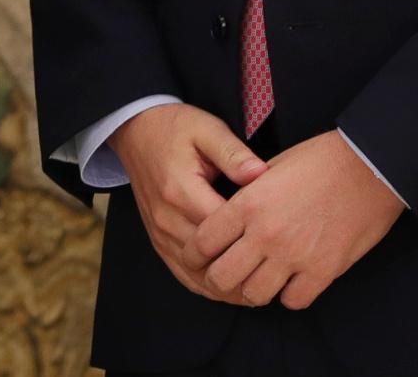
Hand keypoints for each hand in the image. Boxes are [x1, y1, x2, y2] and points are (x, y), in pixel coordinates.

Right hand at [110, 102, 266, 301]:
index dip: (252, 238)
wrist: (136, 132)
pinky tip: (230, 289)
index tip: (281, 239)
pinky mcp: (158, 241)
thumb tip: (262, 174)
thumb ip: (234, 153)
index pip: (222, 229)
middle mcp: (167, 218)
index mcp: (181, 190)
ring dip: (227, 284)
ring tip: (260, 288)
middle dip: (243, 267)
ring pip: (197, 274)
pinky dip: (207, 286)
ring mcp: (160, 234)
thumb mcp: (208, 129)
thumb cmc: (176, 128)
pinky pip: (183, 275)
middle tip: (278, 273)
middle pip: (210, 259)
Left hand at [192, 130, 401, 309]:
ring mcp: (294, 255)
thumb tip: (228, 216)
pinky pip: (292, 301)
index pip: (203, 242)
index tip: (198, 258)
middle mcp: (266, 233)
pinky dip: (289, 295)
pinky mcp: (323, 271)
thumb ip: (246, 194)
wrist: (369, 165)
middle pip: (222, 278)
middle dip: (219, 279)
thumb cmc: (321, 160)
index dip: (194, 254)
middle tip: (227, 275)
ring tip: (262, 277)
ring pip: (254, 295)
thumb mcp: (272, 167)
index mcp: (249, 203)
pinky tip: (293, 280)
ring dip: (255, 288)